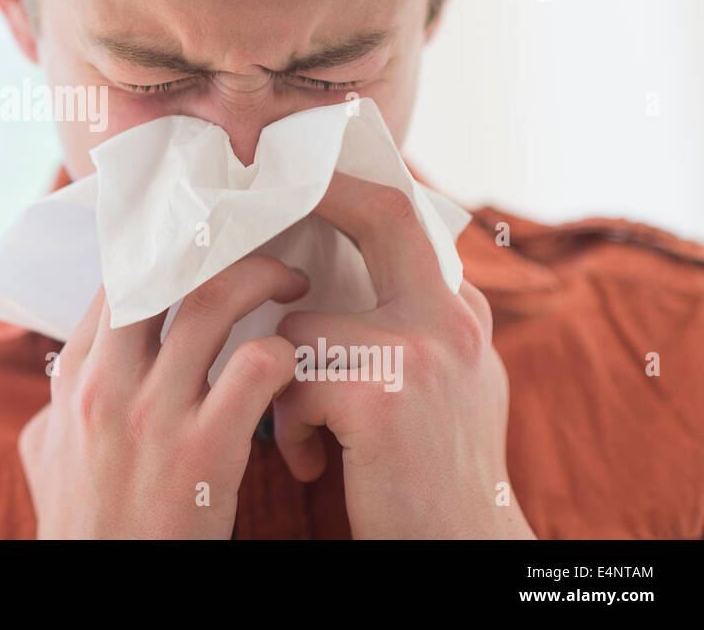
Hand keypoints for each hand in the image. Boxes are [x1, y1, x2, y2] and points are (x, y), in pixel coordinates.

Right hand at [17, 254, 309, 538]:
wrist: (102, 588)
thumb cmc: (82, 525)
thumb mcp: (47, 453)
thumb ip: (58, 401)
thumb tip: (71, 366)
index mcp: (75, 376)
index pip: (115, 274)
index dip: (163, 242)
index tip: (203, 235)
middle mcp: (107, 383)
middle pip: (161, 268)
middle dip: (216, 244)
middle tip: (257, 242)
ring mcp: (153, 415)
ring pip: (213, 303)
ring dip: (263, 279)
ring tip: (295, 283)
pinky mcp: (203, 453)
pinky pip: (256, 369)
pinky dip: (285, 355)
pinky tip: (294, 366)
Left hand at [273, 172, 534, 538]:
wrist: (460, 552)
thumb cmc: (429, 477)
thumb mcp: (444, 388)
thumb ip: (406, 326)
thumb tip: (332, 284)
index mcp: (459, 314)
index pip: (408, 217)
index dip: (352, 186)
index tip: (306, 172)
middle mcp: (452, 320)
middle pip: (384, 214)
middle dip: (323, 192)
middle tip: (264, 195)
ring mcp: (422, 352)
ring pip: (302, 326)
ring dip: (284, 384)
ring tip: (306, 435)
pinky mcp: (382, 395)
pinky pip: (291, 382)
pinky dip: (289, 429)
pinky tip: (314, 465)